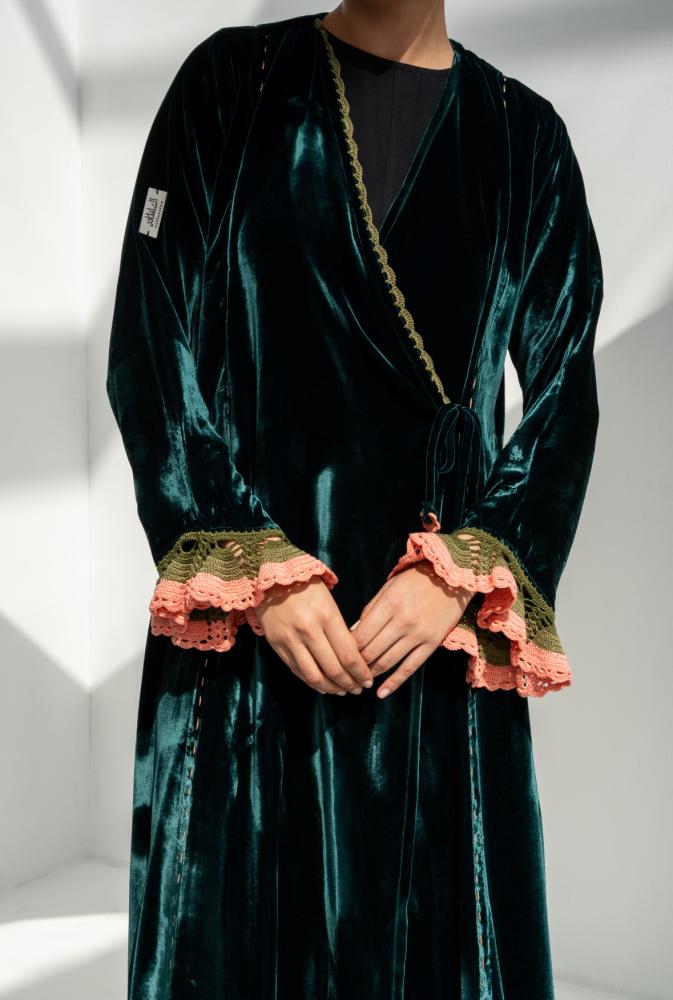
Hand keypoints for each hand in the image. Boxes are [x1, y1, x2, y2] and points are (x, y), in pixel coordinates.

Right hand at [255, 577, 373, 694]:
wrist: (270, 579)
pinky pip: (297, 671)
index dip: (361, 673)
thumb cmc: (306, 587)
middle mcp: (309, 630)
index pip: (348, 654)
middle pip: (333, 669)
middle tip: (359, 689)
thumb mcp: (329, 601)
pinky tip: (323, 686)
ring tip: (342, 691)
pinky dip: (312, 682)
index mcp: (327, 616)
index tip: (368, 680)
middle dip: (350, 684)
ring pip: (314, 676)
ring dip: (331, 688)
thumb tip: (353, 655)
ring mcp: (291, 640)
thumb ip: (340, 628)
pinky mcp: (277, 646)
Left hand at [350, 561, 473, 698]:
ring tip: (360, 683)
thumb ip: (371, 609)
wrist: (453, 577)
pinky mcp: (432, 643)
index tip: (339, 656)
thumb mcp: (389, 586)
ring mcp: (418, 634)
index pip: (360, 635)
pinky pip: (410, 667)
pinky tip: (382, 693)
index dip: (347, 649)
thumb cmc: (417, 579)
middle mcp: (402, 621)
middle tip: (346, 673)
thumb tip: (352, 632)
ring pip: (387, 662)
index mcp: (388, 605)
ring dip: (371, 674)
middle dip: (356, 665)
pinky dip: (394, 683)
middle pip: (371, 651)